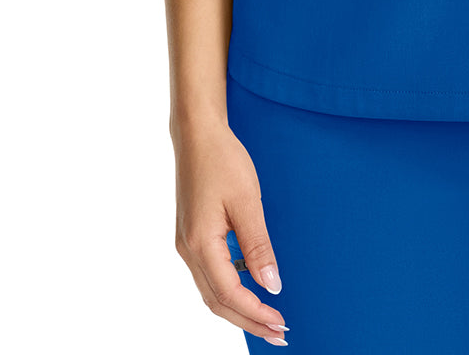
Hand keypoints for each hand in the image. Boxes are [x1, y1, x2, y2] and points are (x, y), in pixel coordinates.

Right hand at [173, 117, 288, 345]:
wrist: (197, 134)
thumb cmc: (223, 160)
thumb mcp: (247, 200)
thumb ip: (258, 246)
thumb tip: (272, 286)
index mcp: (200, 243)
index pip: (229, 293)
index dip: (256, 313)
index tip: (281, 323)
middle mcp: (188, 250)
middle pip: (217, 302)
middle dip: (248, 321)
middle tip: (279, 334)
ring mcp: (186, 244)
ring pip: (211, 291)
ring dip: (239, 309)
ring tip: (268, 318)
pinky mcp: (191, 235)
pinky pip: (209, 274)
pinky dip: (229, 289)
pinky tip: (250, 286)